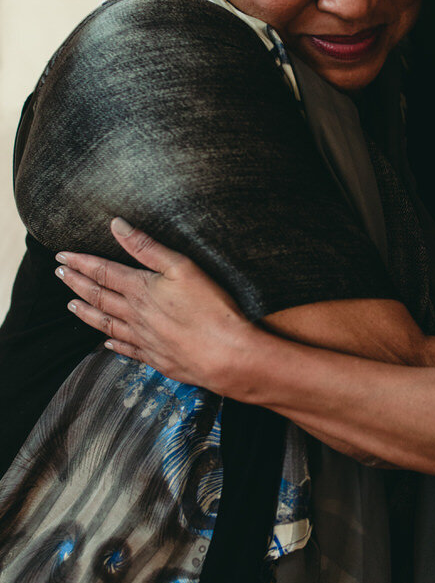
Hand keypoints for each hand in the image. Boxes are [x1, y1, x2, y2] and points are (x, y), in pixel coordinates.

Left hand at [55, 218, 255, 397]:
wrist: (226, 355)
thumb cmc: (211, 307)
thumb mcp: (182, 266)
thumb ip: (147, 246)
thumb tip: (117, 225)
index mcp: (141, 290)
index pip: (103, 272)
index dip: (81, 262)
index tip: (62, 256)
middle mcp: (136, 315)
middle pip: (99, 297)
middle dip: (77, 284)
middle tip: (60, 275)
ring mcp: (144, 339)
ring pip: (106, 324)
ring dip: (87, 313)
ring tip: (72, 305)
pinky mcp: (157, 358)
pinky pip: (126, 349)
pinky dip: (112, 344)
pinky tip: (107, 343)